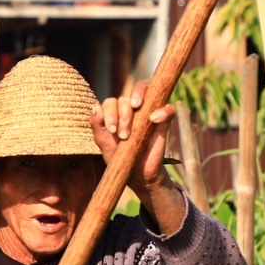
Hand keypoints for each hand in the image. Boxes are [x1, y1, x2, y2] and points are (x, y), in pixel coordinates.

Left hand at [90, 81, 176, 201]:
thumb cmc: (119, 156)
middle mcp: (132, 109)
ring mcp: (148, 112)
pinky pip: (169, 108)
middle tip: (123, 134)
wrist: (137, 174)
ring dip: (138, 96)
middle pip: (126, 97)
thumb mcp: (104, 142)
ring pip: (145, 90)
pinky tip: (154, 118)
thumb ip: (97, 125)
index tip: (112, 130)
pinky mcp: (164, 121)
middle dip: (123, 112)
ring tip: (136, 108)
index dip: (109, 112)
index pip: (111, 102)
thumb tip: (96, 106)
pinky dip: (163, 110)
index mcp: (116, 113)